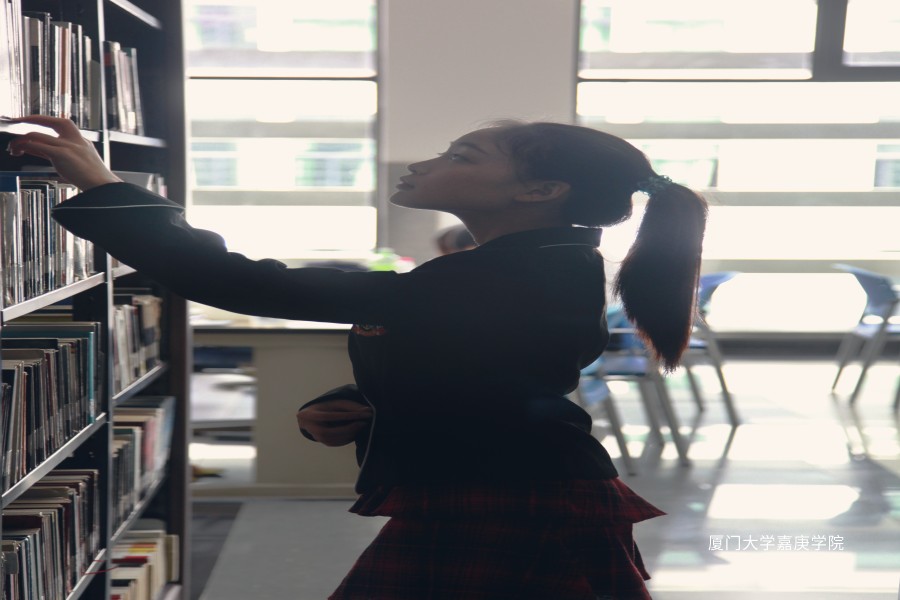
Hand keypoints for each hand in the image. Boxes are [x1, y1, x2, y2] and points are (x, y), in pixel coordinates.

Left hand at [5, 115, 121, 190]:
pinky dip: (24, 146)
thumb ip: (59, 156)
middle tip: (18, 122)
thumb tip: (36, 151)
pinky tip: (18, 150)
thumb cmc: (92, 181)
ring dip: (20, 140)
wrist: (104, 188)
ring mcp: (69, 146)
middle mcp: (76, 140)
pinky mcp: (62, 154)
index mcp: (82, 142)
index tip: (31, 123)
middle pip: (52, 121)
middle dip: (32, 119)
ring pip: (37, 135)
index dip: (44, 122)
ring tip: (13, 148)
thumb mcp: (77, 164)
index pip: (60, 126)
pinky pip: (37, 145)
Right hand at [297, 398, 372, 446]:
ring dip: (349, 434)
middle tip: (364, 423)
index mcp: (311, 415)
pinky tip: (356, 432)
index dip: (348, 415)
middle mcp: (311, 428)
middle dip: (348, 428)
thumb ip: (351, 406)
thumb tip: (368, 411)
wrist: (310, 418)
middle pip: (330, 432)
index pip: (331, 416)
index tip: (364, 414)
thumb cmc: (326, 408)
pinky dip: (347, 439)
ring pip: (333, 440)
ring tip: (361, 426)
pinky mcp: (323, 442)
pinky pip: (336, 443)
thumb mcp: (336, 403)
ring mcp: (316, 437)